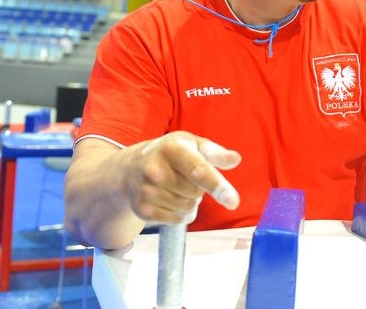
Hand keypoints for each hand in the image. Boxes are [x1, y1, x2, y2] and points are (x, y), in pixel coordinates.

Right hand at [120, 131, 240, 224]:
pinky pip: (178, 220)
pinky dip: (182, 213)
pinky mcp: (143, 210)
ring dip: (191, 201)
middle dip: (198, 188)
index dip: (218, 186)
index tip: (233, 201)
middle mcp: (155, 170)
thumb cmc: (169, 154)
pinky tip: (171, 199)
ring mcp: (146, 192)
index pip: (198, 170)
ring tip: (177, 187)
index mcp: (171, 148)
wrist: (130, 169)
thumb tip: (235, 159)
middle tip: (185, 176)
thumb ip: (215, 153)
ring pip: (189, 208)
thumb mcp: (192, 144)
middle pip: (196, 192)